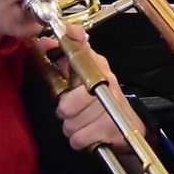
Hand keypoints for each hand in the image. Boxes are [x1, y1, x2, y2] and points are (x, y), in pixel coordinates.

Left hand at [44, 25, 144, 151]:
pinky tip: (88, 133)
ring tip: (82, 122)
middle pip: (67, 104)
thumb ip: (65, 61)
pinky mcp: (110, 127)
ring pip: (70, 123)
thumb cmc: (100, 101)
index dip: (72, 41)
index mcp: (98, 67)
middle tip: (72, 111)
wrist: (128, 125)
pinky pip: (78, 138)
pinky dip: (78, 139)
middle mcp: (107, 82)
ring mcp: (110, 105)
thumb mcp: (85, 79)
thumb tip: (44, 41)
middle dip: (65, 112)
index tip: (63, 34)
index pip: (83, 49)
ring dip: (72, 127)